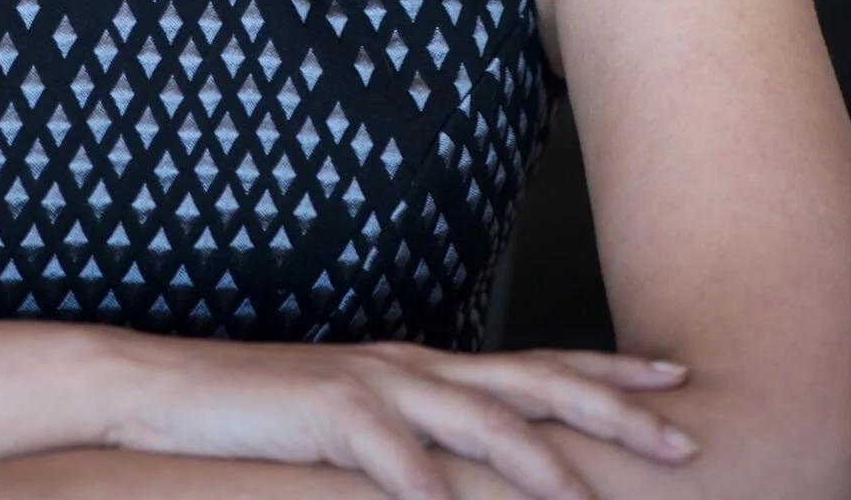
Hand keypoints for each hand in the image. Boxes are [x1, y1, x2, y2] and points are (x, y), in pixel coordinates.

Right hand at [100, 336, 698, 499]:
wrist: (171, 387)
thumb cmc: (267, 415)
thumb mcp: (357, 424)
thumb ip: (417, 437)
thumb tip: (471, 475)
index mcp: (424, 368)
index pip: (535, 365)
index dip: (607, 373)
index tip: (674, 381)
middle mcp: (412, 367)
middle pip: (530, 383)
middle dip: (610, 409)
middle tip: (679, 435)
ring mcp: (372, 385)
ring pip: (477, 418)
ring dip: (538, 458)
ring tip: (587, 497)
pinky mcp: (329, 412)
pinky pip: (392, 455)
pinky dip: (428, 484)